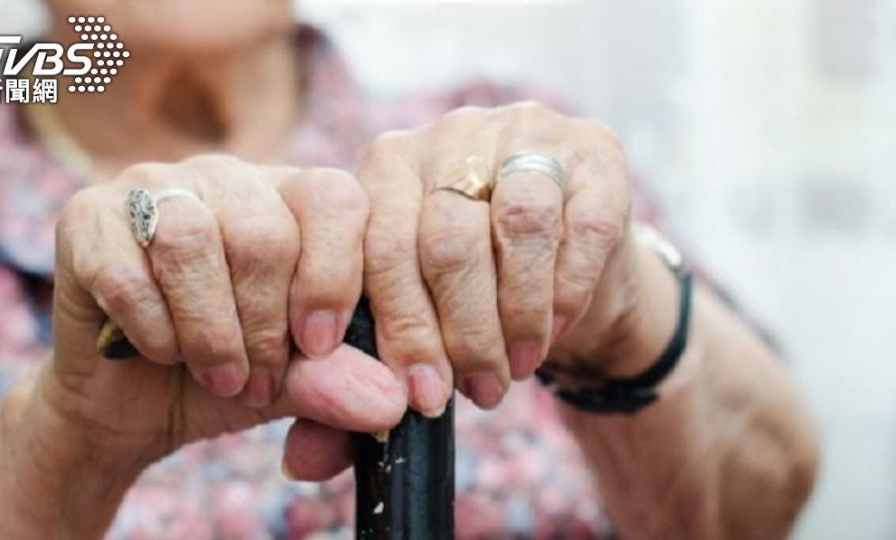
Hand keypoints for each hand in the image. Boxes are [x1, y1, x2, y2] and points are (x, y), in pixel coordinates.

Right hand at [47, 155, 405, 474]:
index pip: (336, 198)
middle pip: (264, 232)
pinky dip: (153, 329)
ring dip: (210, 331)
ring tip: (218, 375)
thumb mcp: (297, 384)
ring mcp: (156, 185)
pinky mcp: (88, 215)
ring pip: (193, 239)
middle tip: (257, 380)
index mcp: (293, 198)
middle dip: (265, 326)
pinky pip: (127, 269)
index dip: (334, 278)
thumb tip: (390, 405)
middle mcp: (229, 177)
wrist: (134, 406)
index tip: (319, 347)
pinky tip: (161, 352)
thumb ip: (341, 382)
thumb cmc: (232, 377)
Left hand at [360, 102, 666, 413]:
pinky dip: (564, 292)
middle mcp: (451, 135)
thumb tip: (300, 461)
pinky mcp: (595, 152)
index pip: (377, 240)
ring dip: (514, 316)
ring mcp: (525, 133)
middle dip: (454, 335)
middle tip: (462, 397)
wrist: (564, 268)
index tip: (408, 393)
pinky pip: (583, 227)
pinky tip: (551, 333)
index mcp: (388, 165)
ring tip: (510, 373)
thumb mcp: (412, 325)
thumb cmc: (472, 298)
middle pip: (444, 237)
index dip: (393, 323)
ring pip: (517, 224)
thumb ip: (356, 378)